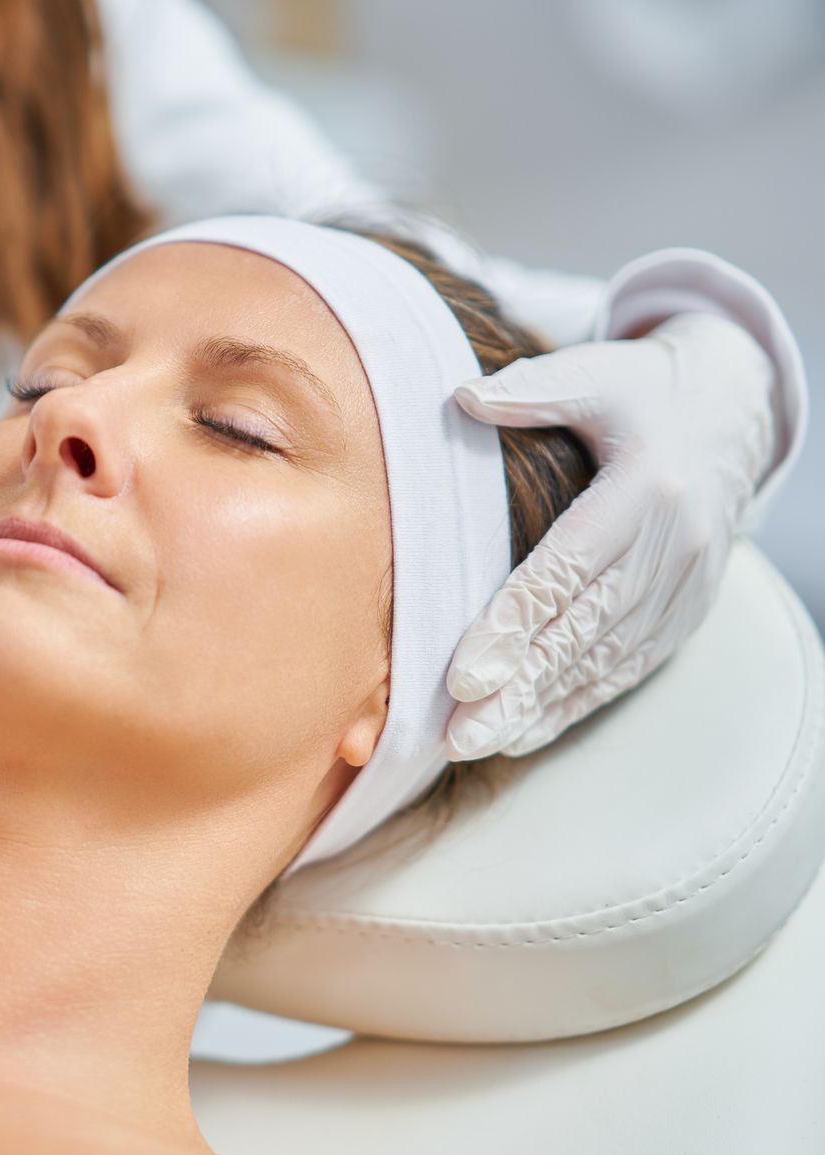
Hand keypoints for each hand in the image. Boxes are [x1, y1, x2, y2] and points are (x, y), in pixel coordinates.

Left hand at [444, 312, 775, 758]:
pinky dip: (576, 702)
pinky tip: (524, 731)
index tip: (462, 674)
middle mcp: (676, 546)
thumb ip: (533, 389)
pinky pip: (630, 666)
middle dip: (518, 689)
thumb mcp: (598, 373)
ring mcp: (688, 584)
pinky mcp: (688, 609)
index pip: (568, 569)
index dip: (513, 626)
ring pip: (605, 659)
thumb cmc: (644, 391)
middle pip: (584, 631)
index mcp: (649, 488)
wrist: (734, 410)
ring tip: (476, 743)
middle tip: (458, 735)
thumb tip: (461, 398)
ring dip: (540, 707)